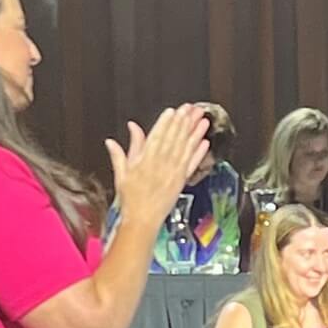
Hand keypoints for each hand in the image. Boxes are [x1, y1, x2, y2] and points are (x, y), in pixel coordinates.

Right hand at [105, 104, 209, 228]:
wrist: (142, 219)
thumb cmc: (131, 198)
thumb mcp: (122, 173)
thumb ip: (123, 151)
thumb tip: (121, 133)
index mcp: (145, 161)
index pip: (157, 136)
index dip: (166, 122)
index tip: (173, 110)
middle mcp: (161, 164)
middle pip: (174, 139)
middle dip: (183, 122)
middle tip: (191, 108)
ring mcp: (174, 172)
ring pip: (185, 148)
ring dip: (195, 133)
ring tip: (202, 119)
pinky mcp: (182, 180)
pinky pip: (192, 164)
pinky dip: (199, 152)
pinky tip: (205, 141)